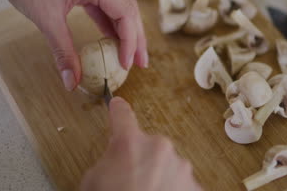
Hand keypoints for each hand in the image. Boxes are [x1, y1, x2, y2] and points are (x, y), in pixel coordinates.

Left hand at [0, 0, 147, 90]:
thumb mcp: (46, 20)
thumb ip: (63, 52)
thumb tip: (72, 80)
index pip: (125, 13)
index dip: (130, 41)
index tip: (127, 63)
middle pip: (129, 8)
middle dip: (136, 38)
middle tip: (140, 63)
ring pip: (121, 4)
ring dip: (126, 29)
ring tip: (130, 53)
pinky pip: (107, 0)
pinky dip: (111, 20)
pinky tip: (111, 37)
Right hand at [80, 97, 201, 190]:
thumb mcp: (92, 182)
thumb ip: (106, 162)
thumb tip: (115, 162)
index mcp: (129, 143)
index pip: (122, 116)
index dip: (118, 109)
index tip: (118, 104)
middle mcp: (159, 148)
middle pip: (148, 146)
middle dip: (141, 160)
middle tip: (129, 182)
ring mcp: (180, 167)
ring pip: (167, 166)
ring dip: (158, 177)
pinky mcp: (195, 187)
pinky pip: (180, 184)